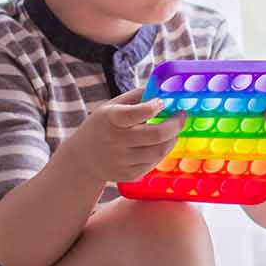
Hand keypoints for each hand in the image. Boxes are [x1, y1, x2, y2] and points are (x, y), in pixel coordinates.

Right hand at [62, 88, 187, 183]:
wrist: (83, 158)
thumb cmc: (103, 126)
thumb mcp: (112, 106)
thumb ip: (138, 96)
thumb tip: (164, 90)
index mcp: (110, 119)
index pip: (137, 113)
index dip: (155, 106)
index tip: (163, 102)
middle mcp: (115, 141)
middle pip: (157, 134)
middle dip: (176, 124)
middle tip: (181, 116)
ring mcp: (122, 161)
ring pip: (160, 151)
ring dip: (172, 139)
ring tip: (172, 131)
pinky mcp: (129, 175)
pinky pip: (154, 163)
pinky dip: (161, 152)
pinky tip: (158, 144)